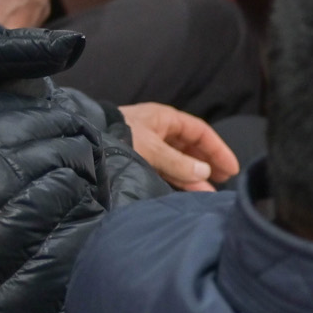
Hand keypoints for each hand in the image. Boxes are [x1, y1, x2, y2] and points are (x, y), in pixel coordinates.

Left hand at [117, 102, 238, 191]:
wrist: (81, 144)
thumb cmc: (116, 138)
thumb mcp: (151, 149)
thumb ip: (179, 163)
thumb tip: (205, 173)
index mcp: (164, 119)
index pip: (200, 132)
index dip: (218, 149)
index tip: (231, 169)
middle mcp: (158, 131)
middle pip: (190, 147)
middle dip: (207, 164)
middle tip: (223, 181)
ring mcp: (147, 147)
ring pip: (178, 161)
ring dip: (193, 176)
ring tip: (206, 193)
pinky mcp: (138, 161)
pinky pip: (164, 170)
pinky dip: (177, 180)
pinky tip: (186, 192)